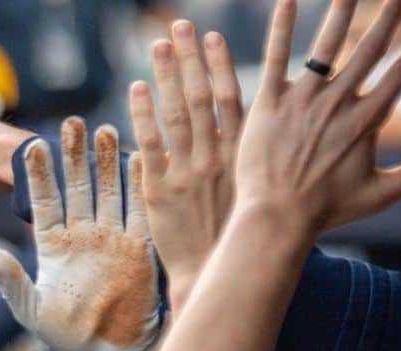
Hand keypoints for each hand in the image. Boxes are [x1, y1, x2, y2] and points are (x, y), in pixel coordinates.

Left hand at [0, 119, 161, 350]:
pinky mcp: (138, 248)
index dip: (38, 175)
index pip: (43, 202)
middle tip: (71, 123)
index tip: (32, 146)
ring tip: (104, 130)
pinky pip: (139, 210)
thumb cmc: (66, 336)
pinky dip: (140, 185)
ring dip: (107, 162)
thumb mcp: (31, 310)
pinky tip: (140, 157)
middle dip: (74, 156)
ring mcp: (111, 239)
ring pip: (108, 191)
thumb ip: (12, 282)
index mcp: (53, 247)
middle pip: (77, 187)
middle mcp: (82, 237)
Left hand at [129, 23, 244, 308]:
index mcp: (241, 155)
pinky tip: (137, 88)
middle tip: (178, 25)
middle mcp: (215, 156)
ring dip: (165, 76)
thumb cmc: (237, 239)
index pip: (232, 98)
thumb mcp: (254, 194)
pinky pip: (150, 145)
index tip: (211, 36)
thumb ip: (251, 159)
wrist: (212, 274)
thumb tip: (263, 130)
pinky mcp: (160, 191)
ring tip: (157, 44)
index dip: (219, 64)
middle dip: (188, 58)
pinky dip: (144, 115)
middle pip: (200, 96)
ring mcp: (186, 172)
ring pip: (175, 113)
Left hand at [233, 0, 400, 243]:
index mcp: (365, 122)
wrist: (275, 220)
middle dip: (390, 14)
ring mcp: (302, 101)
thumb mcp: (372, 197)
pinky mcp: (269, 104)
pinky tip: (286, 0)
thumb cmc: (322, 212)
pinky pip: (275, 58)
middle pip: (370, 49)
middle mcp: (337, 104)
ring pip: (326, 44)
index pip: (400, 74)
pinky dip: (281, 28)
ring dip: (341, 9)